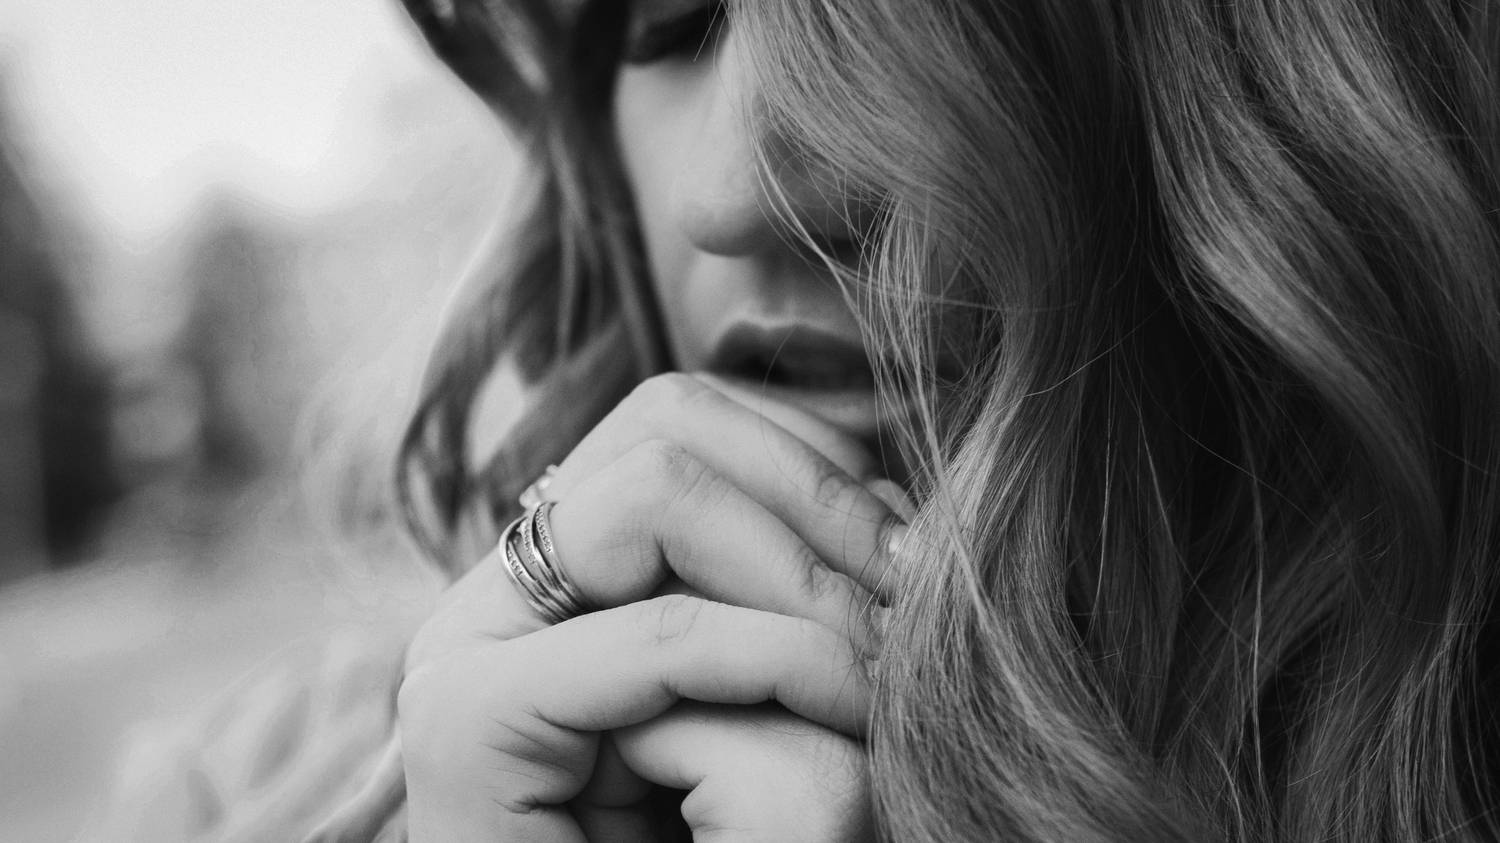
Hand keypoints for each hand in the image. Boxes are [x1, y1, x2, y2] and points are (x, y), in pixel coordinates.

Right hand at [399, 373, 907, 840]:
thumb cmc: (736, 840)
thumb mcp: (794, 679)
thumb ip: (815, 578)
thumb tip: (899, 478)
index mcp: (571, 563)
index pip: (690, 414)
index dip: (819, 455)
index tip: (918, 552)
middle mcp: (510, 584)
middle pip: (668, 419)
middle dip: (820, 493)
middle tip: (914, 588)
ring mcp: (474, 642)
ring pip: (658, 494)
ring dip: (803, 575)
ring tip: (877, 667)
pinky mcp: (466, 724)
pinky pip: (659, 640)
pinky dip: (773, 663)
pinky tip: (846, 719)